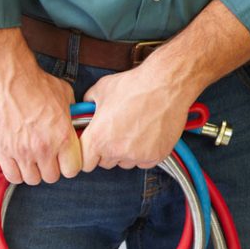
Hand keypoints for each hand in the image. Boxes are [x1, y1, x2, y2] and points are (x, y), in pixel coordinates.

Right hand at [0, 27, 81, 184]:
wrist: (9, 77)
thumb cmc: (34, 83)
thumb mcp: (64, 96)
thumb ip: (70, 114)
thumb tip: (73, 119)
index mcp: (62, 136)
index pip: (72, 170)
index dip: (68, 165)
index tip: (63, 161)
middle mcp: (43, 148)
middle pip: (51, 177)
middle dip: (50, 169)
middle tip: (45, 159)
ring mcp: (22, 151)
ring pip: (31, 179)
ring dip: (32, 172)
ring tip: (29, 160)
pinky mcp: (3, 150)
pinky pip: (11, 176)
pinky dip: (15, 173)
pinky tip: (16, 162)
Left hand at [80, 66, 196, 170]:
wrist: (165, 85)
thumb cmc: (134, 86)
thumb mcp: (100, 90)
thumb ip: (88, 104)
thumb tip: (85, 108)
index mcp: (97, 138)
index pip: (85, 162)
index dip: (87, 154)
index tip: (92, 148)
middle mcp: (116, 151)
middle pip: (104, 163)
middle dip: (106, 151)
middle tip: (115, 133)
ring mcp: (137, 156)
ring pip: (125, 163)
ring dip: (125, 153)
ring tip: (132, 131)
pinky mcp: (156, 156)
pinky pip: (144, 162)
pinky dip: (143, 153)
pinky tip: (146, 135)